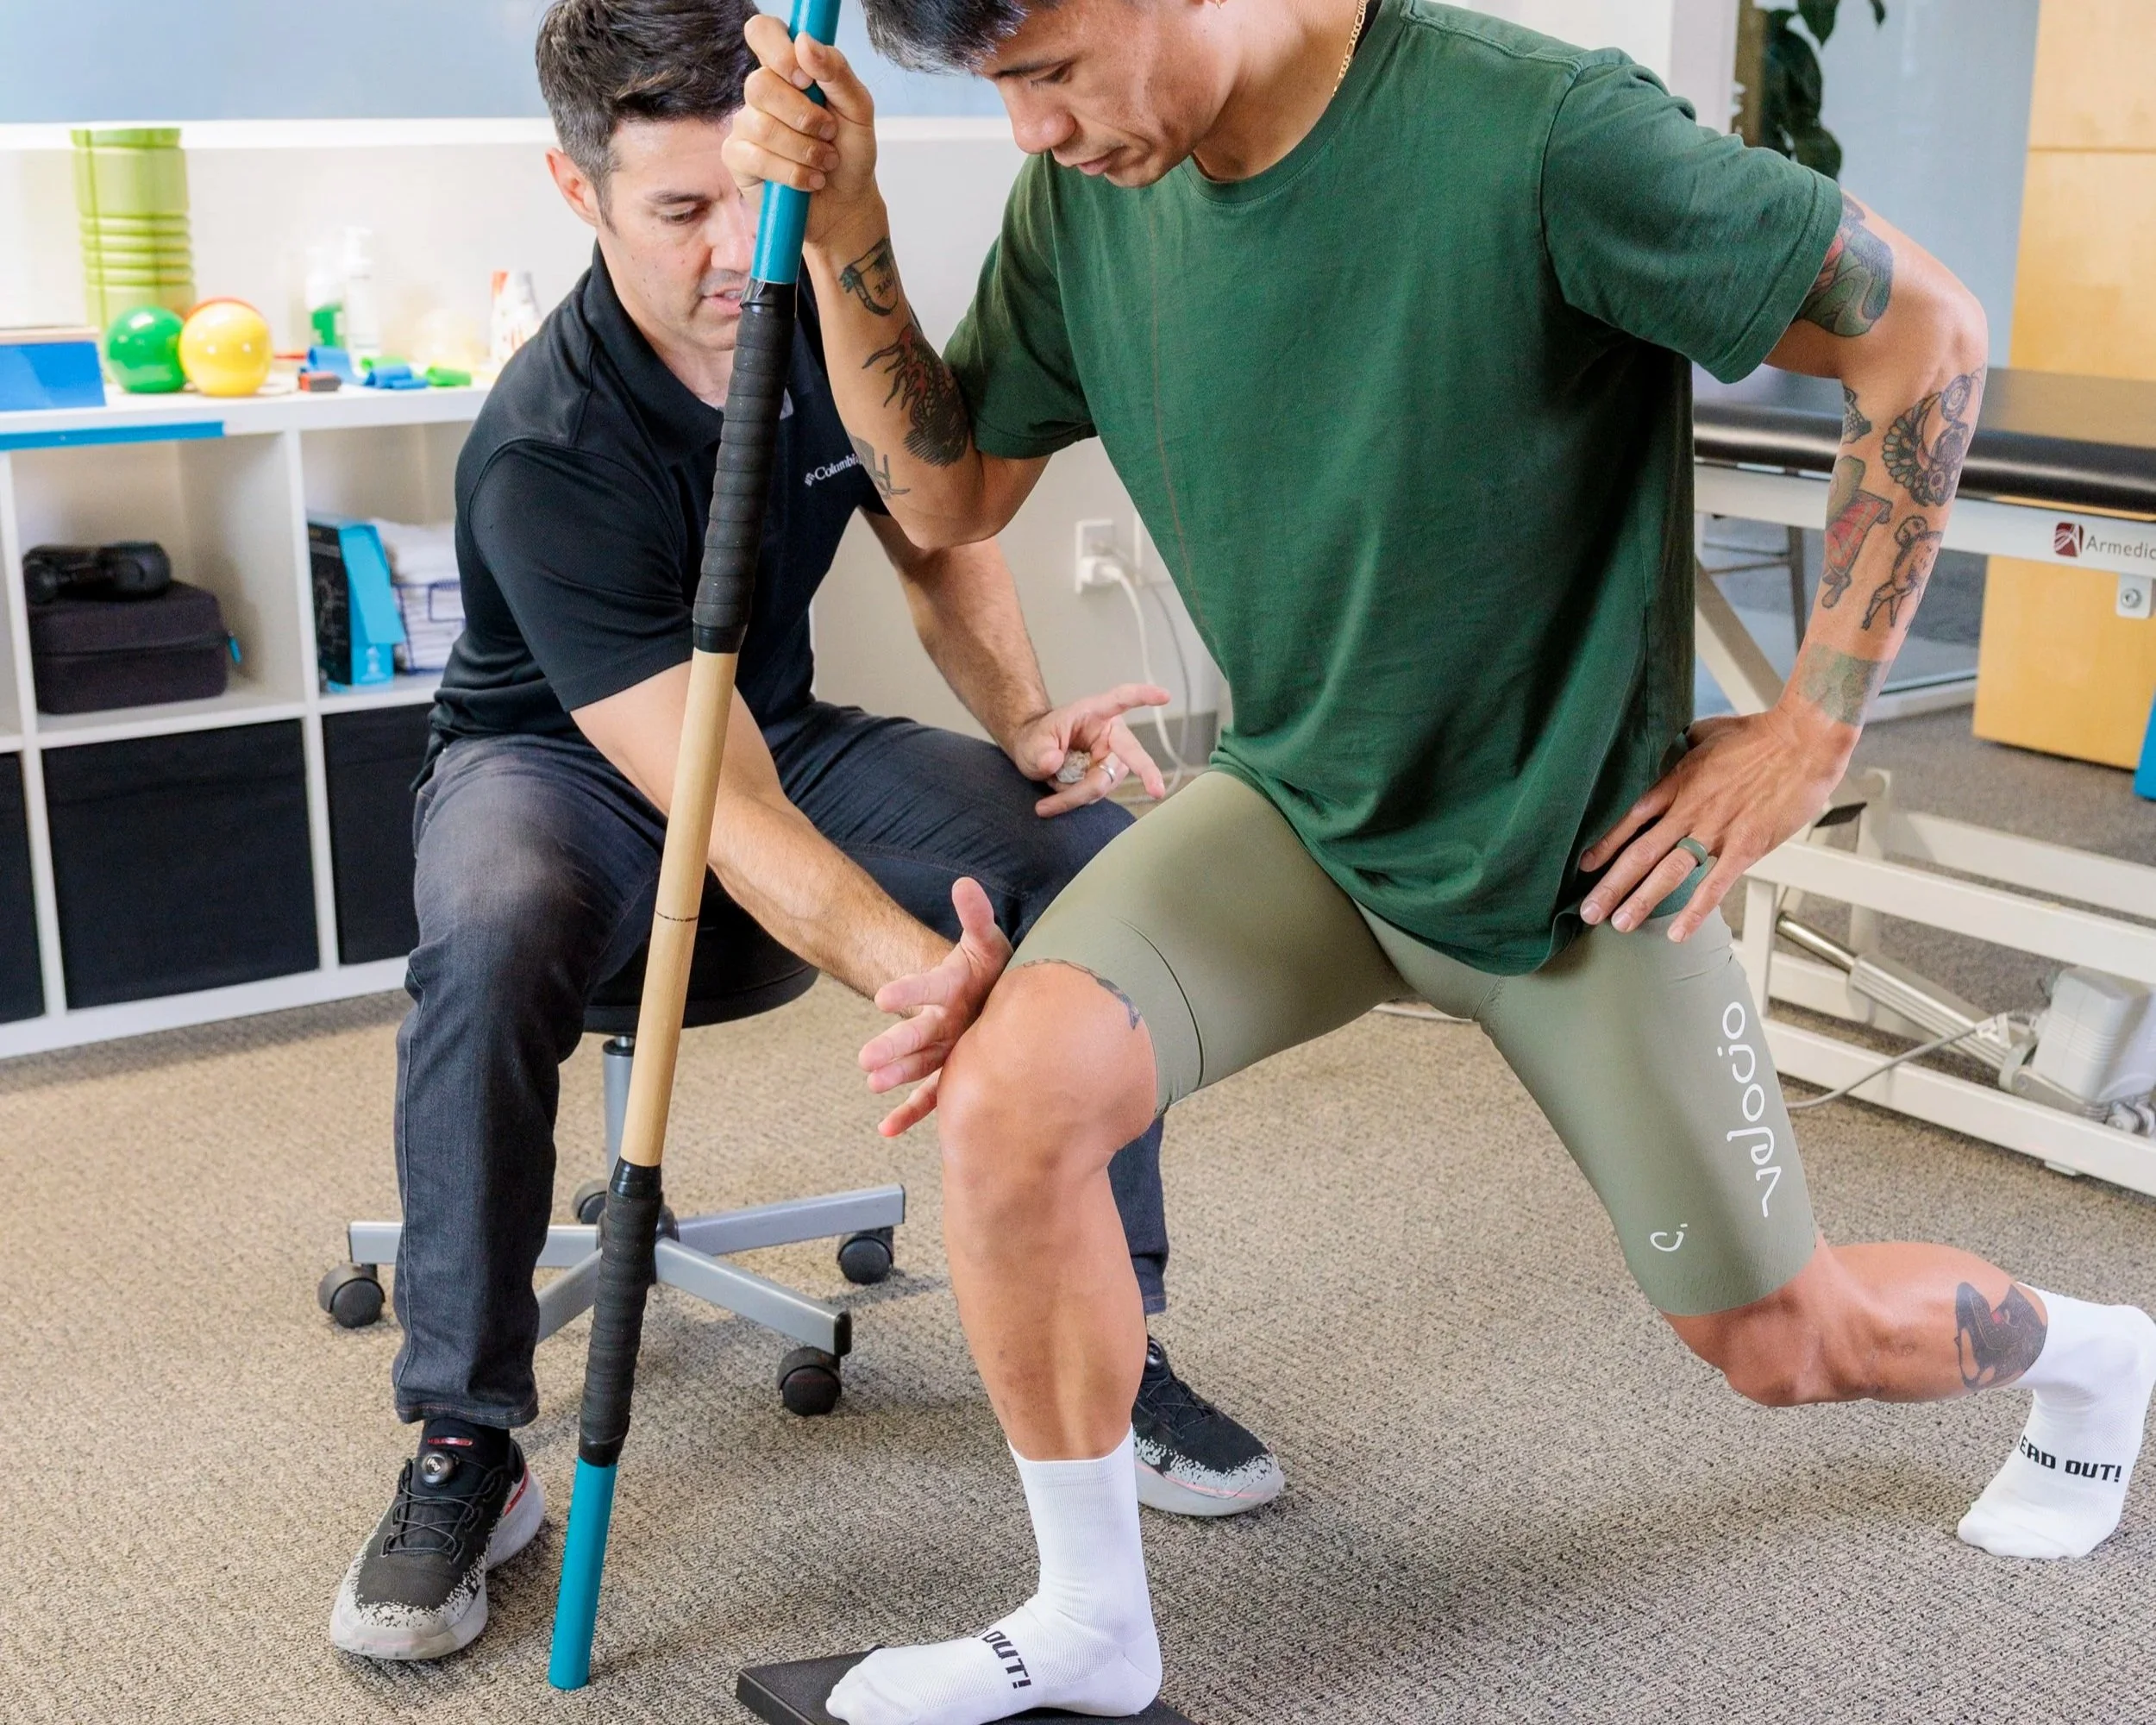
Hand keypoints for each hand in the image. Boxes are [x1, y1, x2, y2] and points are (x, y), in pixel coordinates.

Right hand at [724, 18, 883, 251]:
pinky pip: (756, 158)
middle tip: (829, 133)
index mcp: (789, 69)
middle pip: (760, 84)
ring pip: (762, 126)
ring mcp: (745, 124)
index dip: (778, 50)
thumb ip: (837, 72)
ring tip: (826, 161)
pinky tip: (810, 180)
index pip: (763, 33)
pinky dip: (792, 173)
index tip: (806, 79)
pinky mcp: (738, 158)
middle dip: (804, 116)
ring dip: (804, 149)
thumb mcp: (858, 110)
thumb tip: (805, 42)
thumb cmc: (850, 151)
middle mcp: (762, 92)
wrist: (847, 203)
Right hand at [859, 878, 1011, 1135]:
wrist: (998, 999)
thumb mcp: (987, 943)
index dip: (908, 992)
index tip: (884, 998)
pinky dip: (908, 1114)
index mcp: (949, 989)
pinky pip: (929, 1097)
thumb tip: (964, 884)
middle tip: (866, 1058)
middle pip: (916, 1034)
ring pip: (918, 1066)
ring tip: (873, 1084)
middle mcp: (941, 1022)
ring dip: (896, 1075)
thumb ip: (976, 916)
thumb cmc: (991, 971)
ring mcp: (944, 1050)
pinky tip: (886, 1131)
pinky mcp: (951, 1074)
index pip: (927, 988)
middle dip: (892, 1046)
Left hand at [1007, 683, 1170, 813]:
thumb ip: (1040, 751)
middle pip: (1129, 756)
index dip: (1143, 696)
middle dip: (1144, 773)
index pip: (1121, 700)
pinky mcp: (1107, 778)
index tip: (1164, 695)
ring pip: (1105, 782)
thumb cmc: (1037, 740)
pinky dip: (1076, 799)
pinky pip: (1096, 794)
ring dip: (1077, 794)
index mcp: (1094, 713)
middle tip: (1157, 790)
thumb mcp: (1031, 742)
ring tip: (1049, 796)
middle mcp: (1109, 735)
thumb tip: (1052, 762)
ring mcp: (1111, 758)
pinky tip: (1056, 800)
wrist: (1034, 756)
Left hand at [1578, 701, 1856, 941]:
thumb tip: (1678, 742)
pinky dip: (1695, 912)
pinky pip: (1715, 885)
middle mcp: (1689, 810)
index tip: (1585, 867)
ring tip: (1619, 924)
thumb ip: (1687, 745)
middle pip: (1640, 853)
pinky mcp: (1745, 846)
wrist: (1803, 739)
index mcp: (1678, 783)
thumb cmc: (1762, 733)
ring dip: (1641, 901)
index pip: (1631, 819)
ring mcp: (1716, 830)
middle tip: (1589, 910)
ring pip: (1669, 872)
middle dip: (1611, 885)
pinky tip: (1678, 933)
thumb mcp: (1710, 732)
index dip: (1605, 845)